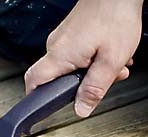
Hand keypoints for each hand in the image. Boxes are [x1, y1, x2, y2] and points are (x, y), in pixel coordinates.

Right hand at [24, 0, 143, 116]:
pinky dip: (93, 57)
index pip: (33, 81)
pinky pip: (76, 53)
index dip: (34, 98)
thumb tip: (81, 110)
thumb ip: (95, 88)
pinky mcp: (70, 32)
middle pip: (57, 77)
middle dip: (81, 84)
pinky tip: (109, 52)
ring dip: (92, 69)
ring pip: (70, 65)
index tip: (41, 109)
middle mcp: (55, 46)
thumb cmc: (115, 16)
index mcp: (60, 56)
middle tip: (104, 80)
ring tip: (113, 63)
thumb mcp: (111, 60)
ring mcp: (61, 38)